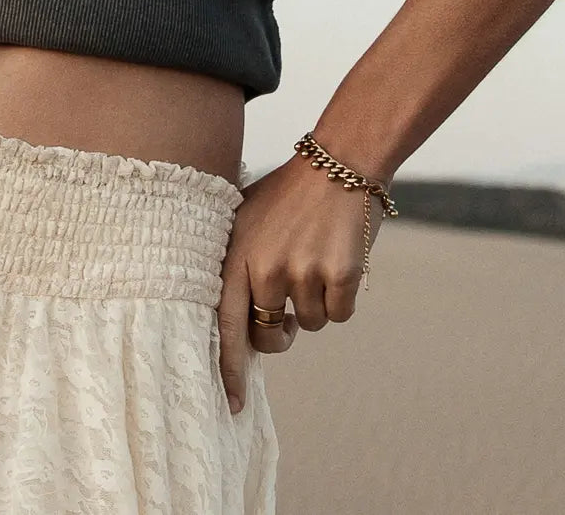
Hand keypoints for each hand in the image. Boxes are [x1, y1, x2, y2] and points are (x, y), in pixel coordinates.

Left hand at [216, 153, 387, 413]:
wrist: (339, 162)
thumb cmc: (287, 193)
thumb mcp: (243, 217)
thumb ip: (232, 264)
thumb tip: (227, 322)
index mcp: (235, 254)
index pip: (223, 325)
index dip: (228, 369)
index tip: (232, 403)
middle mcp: (265, 267)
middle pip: (270, 334)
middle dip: (281, 330)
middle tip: (288, 304)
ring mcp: (303, 271)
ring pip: (309, 324)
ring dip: (314, 303)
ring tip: (314, 258)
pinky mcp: (340, 274)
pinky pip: (339, 314)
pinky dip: (341, 298)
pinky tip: (337, 261)